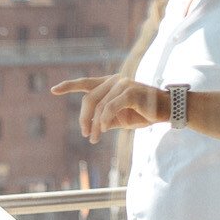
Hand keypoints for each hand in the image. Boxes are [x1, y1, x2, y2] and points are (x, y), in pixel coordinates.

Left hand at [50, 75, 167, 142]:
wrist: (166, 111)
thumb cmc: (143, 113)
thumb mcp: (119, 118)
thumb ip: (104, 118)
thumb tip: (92, 126)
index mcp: (110, 84)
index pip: (86, 83)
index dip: (69, 86)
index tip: (53, 90)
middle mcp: (115, 81)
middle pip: (89, 99)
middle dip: (84, 119)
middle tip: (86, 135)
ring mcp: (123, 84)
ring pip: (100, 106)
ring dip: (95, 125)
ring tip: (95, 138)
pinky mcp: (130, 92)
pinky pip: (111, 107)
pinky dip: (105, 119)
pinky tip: (104, 129)